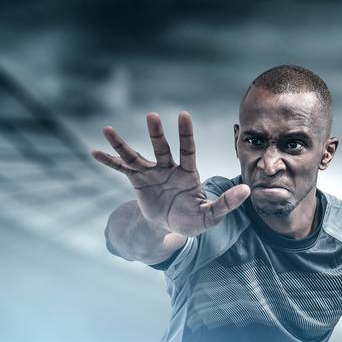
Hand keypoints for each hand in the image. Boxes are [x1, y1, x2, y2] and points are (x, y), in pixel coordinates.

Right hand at [92, 112, 249, 237]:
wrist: (173, 227)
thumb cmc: (194, 219)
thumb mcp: (211, 215)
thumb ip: (227, 203)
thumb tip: (247, 190)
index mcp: (188, 174)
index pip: (188, 150)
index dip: (185, 134)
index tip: (183, 115)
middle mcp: (168, 169)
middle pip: (162, 148)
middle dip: (156, 133)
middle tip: (151, 115)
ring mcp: (151, 173)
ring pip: (136, 156)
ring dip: (122, 144)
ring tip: (108, 129)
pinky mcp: (137, 182)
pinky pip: (120, 170)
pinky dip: (108, 161)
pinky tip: (94, 151)